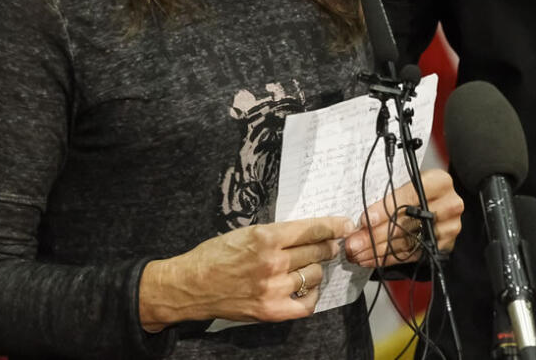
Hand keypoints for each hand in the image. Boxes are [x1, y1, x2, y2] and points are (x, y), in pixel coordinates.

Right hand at [139, 216, 349, 330]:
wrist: (190, 286)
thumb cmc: (216, 254)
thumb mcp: (247, 232)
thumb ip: (279, 234)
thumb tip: (311, 232)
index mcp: (266, 237)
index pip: (312, 229)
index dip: (334, 225)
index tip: (345, 224)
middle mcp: (272, 263)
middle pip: (318, 251)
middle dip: (327, 246)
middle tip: (329, 244)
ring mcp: (272, 289)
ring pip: (315, 275)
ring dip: (316, 269)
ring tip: (308, 265)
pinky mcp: (270, 311)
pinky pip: (306, 304)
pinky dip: (310, 294)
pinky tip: (304, 287)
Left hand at [344, 168, 463, 267]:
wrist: (440, 201)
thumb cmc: (419, 188)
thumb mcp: (408, 180)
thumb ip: (391, 194)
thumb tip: (363, 219)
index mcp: (440, 182)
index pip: (410, 196)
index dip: (384, 209)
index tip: (363, 220)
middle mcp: (449, 205)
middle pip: (407, 223)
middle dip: (374, 235)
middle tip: (353, 243)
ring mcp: (448, 228)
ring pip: (407, 242)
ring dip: (378, 251)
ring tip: (357, 254)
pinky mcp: (443, 246)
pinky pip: (411, 255)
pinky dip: (388, 258)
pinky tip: (371, 259)